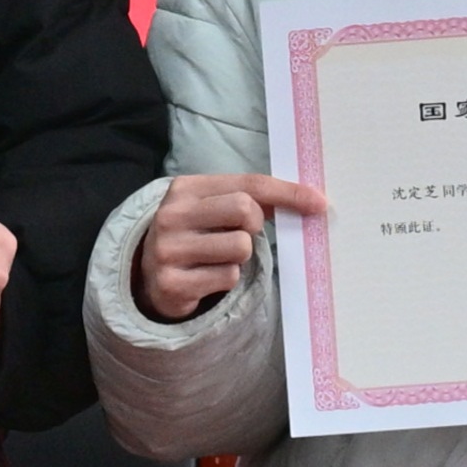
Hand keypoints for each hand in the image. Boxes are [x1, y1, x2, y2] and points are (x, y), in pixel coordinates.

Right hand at [132, 173, 323, 323]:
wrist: (148, 273)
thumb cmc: (195, 233)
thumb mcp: (213, 207)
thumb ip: (251, 199)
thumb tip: (309, 201)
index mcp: (185, 188)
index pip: (249, 184)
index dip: (288, 192)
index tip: (318, 202)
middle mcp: (172, 215)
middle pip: (246, 210)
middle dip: (255, 226)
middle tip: (243, 233)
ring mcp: (168, 250)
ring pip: (240, 247)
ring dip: (240, 257)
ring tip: (218, 257)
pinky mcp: (172, 283)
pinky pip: (227, 277)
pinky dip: (227, 279)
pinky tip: (206, 276)